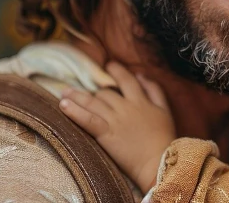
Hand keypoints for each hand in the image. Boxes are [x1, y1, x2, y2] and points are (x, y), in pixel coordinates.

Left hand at [60, 61, 174, 191]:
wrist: (158, 162)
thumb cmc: (164, 138)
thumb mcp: (165, 110)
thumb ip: (154, 90)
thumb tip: (141, 75)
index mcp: (140, 100)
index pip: (126, 80)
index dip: (116, 71)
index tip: (108, 65)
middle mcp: (125, 107)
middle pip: (105, 92)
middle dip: (92, 89)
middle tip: (81, 88)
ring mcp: (114, 120)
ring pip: (93, 102)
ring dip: (77, 95)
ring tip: (64, 92)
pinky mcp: (106, 134)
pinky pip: (87, 119)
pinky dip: (74, 111)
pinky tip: (63, 105)